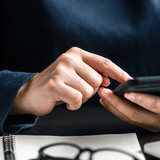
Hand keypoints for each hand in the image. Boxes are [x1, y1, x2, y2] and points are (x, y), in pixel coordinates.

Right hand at [11, 47, 130, 115]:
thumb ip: (92, 74)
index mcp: (76, 53)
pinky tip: (64, 101)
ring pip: (88, 91)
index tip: (129, 81)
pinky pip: (77, 99)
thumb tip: (108, 80)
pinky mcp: (55, 84)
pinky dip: (73, 105)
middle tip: (75, 91)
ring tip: (68, 95)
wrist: (31, 93)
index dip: (118, 72)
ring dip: (81, 99)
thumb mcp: (75, 74)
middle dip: (90, 91)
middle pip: (97, 81)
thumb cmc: (56, 85)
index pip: (103, 62)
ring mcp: (61, 70)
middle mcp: (69, 58)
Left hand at [98, 79, 159, 131]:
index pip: (154, 106)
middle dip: (118, 103)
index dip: (140, 99)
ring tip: (103, 95)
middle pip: (135, 114)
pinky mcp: (145, 124)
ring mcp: (152, 125)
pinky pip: (128, 119)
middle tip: (106, 92)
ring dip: (113, 107)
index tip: (127, 92)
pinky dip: (116, 110)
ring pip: (128, 118)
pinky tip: (107, 101)